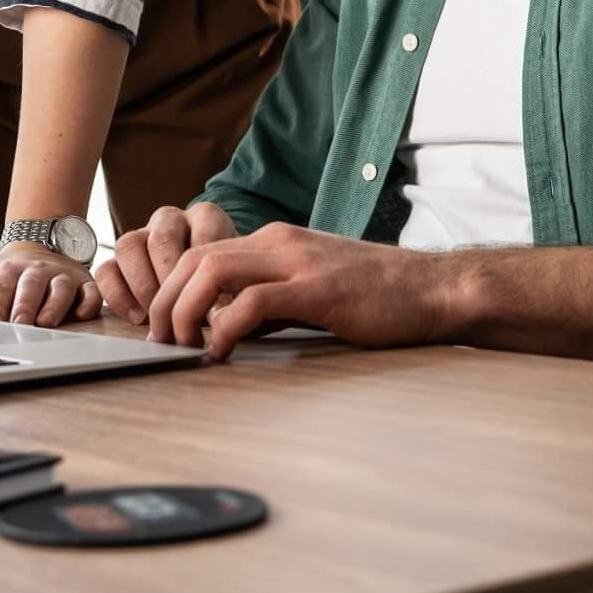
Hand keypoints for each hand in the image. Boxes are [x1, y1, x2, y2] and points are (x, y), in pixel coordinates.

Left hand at [0, 243, 102, 327]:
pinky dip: (89, 304)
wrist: (34, 248)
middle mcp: (33, 271)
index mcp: (4, 271)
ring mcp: (60, 276)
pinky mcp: (82, 284)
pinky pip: (90, 294)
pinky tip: (81, 316)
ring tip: (47, 323)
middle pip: (30, 288)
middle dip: (25, 307)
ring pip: (61, 289)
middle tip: (20, 327)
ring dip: (55, 306)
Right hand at [94, 202, 239, 324]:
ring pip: (128, 246)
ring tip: (157, 315)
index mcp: (205, 216)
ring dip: (142, 284)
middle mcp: (170, 219)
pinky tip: (138, 318)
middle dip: (169, 278)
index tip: (214, 301)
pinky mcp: (118, 261)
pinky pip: (105, 270)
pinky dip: (118, 295)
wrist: (211, 283)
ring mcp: (141, 236)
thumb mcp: (239, 278)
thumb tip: (219, 315)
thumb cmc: (229, 282)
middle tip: (180, 309)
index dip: (206, 269)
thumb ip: (234, 289)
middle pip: (161, 239)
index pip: (203, 230)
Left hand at [150, 223, 456, 361]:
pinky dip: (224, 327)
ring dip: (184, 311)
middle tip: (158, 341)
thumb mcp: (312, 290)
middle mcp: (280, 242)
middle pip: (194, 258)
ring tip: (181, 346)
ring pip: (211, 272)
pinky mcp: (316, 289)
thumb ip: (270, 301)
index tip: (163, 326)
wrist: (433, 289)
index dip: (171, 288)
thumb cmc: (378, 297)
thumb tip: (228, 329)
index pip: (202, 252)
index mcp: (276, 240)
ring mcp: (298, 262)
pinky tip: (221, 352)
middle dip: (164, 300)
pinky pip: (250, 302)